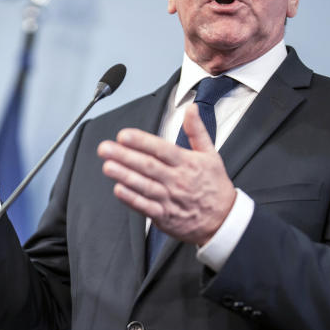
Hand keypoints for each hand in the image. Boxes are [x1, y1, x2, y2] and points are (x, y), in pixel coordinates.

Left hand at [97, 104, 235, 244]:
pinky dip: (131, 199)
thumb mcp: (211, 154)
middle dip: (124, 156)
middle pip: (148, 166)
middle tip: (105, 148)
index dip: (141, 141)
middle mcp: (177, 180)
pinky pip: (145, 207)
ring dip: (124, 176)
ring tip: (107, 166)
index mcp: (187, 163)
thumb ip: (197, 131)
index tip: (124, 135)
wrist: (224, 220)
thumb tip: (191, 109)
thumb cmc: (215, 186)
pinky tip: (118, 190)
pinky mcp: (165, 216)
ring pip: (144, 186)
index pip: (161, 149)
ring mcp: (170, 199)